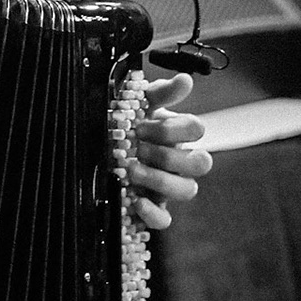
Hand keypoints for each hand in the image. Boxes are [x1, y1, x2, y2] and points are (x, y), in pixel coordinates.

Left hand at [122, 72, 212, 229]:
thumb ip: (161, 93)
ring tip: (133, 171)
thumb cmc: (126, 125)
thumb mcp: (138, 105)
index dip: (173, 128)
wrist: (100, 149)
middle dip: (169, 154)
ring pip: (188, 190)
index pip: (196, 129)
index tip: (142, 125)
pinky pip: (165, 220)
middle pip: (200, 163)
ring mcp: (169, 187)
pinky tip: (136, 201)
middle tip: (139, 147)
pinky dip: (153, 213)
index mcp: (178, 134)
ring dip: (162, 180)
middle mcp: (179, 161)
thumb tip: (185, 80)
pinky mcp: (154, 209)